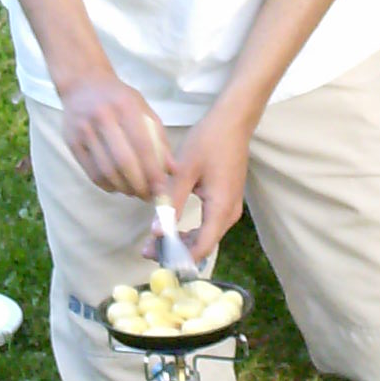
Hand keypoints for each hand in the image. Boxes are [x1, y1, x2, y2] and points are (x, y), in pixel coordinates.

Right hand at [59, 71, 171, 197]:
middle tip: (148, 196)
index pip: (142, 145)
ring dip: (122, 188)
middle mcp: (103, 117)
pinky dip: (106, 185)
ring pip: (105, 170)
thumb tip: (171, 169)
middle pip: (123, 161)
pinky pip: (90, 171)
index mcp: (125, 107)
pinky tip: (116, 186)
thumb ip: (158, 137)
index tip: (161, 189)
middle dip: (138, 185)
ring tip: (134, 192)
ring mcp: (84, 130)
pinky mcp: (71, 141)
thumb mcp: (142, 108)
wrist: (82, 84)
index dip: (153, 171)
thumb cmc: (118, 98)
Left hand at [164, 101, 253, 267]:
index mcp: (221, 208)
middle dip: (176, 251)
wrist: (233, 122)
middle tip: (146, 250)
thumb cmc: (209, 141)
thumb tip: (156, 232)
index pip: (201, 248)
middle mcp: (230, 214)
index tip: (154, 258)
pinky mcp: (227, 201)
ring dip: (182, 241)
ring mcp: (231, 207)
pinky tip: (171, 225)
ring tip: (154, 241)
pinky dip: (191, 230)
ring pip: (206, 236)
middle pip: (203, 245)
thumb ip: (171, 202)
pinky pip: (209, 224)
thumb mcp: (185, 171)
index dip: (178, 258)